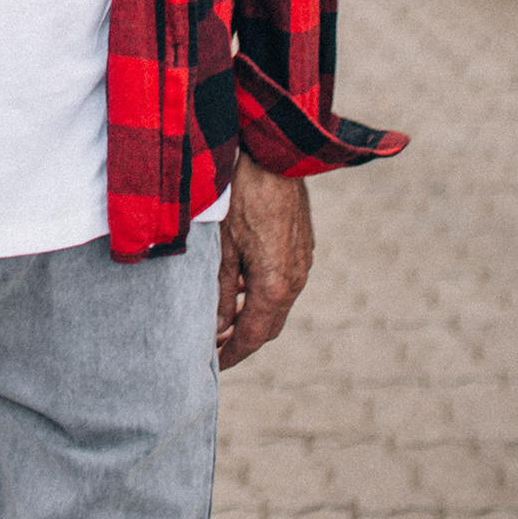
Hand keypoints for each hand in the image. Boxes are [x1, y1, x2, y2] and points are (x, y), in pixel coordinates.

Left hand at [216, 154, 314, 370]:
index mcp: (275, 286)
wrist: (275, 154)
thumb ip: (221, 291)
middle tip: (216, 347)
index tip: (214, 364)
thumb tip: (218, 326)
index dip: (232, 354)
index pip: (252, 336)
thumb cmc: (242, 195)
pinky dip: (263, 293)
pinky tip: (242, 284)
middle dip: (243, 340)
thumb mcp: (222, 246)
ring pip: (278, 304)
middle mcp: (296, 279)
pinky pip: (285, 282)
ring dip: (254, 316)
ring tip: (225, 319)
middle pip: (269, 326)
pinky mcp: (303, 246)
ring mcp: (303, 262)